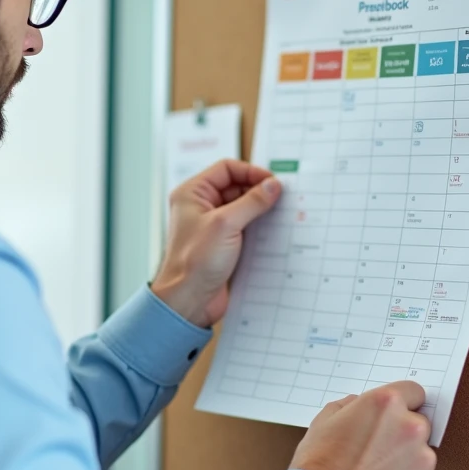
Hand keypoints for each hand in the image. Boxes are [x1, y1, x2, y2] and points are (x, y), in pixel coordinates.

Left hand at [151, 160, 281, 326]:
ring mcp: (212, 225)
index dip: (251, 172)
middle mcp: (200, 206)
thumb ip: (252, 202)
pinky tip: (273, 231)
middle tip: (280, 198)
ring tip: (280, 214)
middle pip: (236, 186)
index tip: (272, 183)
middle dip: (258, 191)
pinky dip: (259, 226)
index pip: (226, 168)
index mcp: (192, 193)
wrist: (188, 300)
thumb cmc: (194, 262)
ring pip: (242, 207)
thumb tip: (272, 186)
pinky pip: (244, 227)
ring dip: (260, 209)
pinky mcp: (222, 243)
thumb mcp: (226, 224)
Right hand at [288, 381, 437, 469]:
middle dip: (402, 434)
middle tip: (378, 450)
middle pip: (419, 423)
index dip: (402, 404)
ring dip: (406, 461)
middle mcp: (410, 427)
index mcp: (386, 404)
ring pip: (422, 454)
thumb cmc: (320, 468)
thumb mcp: (324, 422)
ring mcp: (423, 459)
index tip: (397, 415)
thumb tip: (358, 407)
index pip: (414, 391)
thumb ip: (349, 407)